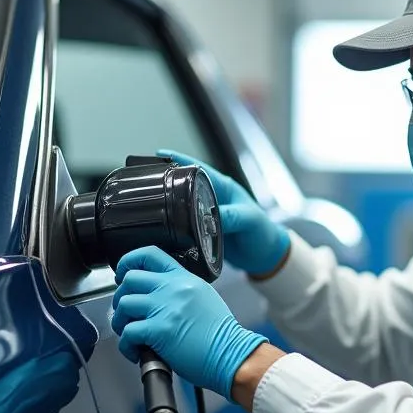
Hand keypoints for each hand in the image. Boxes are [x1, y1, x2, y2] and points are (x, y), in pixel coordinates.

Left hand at [111, 246, 266, 395]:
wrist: (230, 355)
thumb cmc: (220, 335)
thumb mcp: (204, 298)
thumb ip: (181, 290)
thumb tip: (157, 295)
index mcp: (184, 279)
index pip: (149, 255)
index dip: (128, 262)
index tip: (123, 274)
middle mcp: (173, 289)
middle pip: (130, 279)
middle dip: (121, 297)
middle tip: (126, 312)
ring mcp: (164, 308)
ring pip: (124, 305)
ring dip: (120, 322)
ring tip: (130, 334)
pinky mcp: (158, 330)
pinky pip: (127, 333)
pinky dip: (126, 346)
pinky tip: (136, 351)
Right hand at [158, 149, 289, 277]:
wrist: (265, 257)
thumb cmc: (263, 233)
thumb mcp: (248, 220)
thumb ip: (230, 216)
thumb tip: (208, 217)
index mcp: (224, 188)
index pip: (199, 169)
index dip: (180, 160)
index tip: (160, 154)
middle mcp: (214, 199)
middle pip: (185, 186)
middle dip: (167, 180)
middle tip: (146, 179)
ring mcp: (207, 215)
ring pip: (183, 206)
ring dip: (169, 204)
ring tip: (148, 202)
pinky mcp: (204, 232)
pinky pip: (186, 226)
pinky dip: (175, 226)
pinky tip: (163, 227)